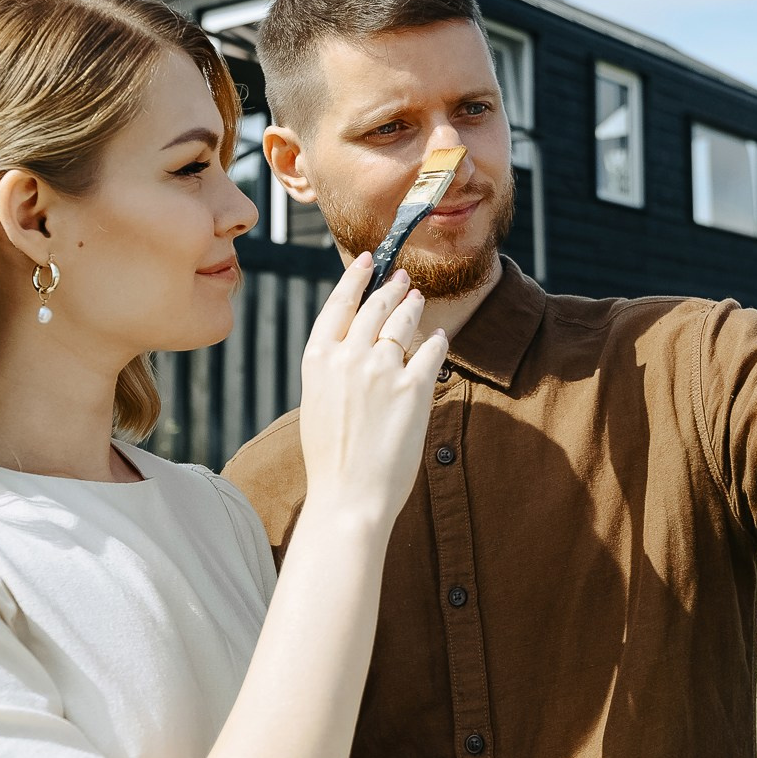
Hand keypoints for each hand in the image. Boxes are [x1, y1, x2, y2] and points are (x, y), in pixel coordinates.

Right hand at [298, 254, 448, 524]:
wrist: (348, 496)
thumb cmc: (331, 459)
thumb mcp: (318, 403)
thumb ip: (334, 371)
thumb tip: (356, 348)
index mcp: (318, 359)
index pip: (339, 305)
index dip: (355, 278)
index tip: (366, 261)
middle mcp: (349, 357)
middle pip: (375, 307)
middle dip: (391, 288)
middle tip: (402, 279)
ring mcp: (382, 370)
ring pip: (403, 322)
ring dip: (413, 307)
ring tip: (418, 299)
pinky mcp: (413, 388)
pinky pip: (431, 352)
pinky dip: (436, 342)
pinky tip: (438, 338)